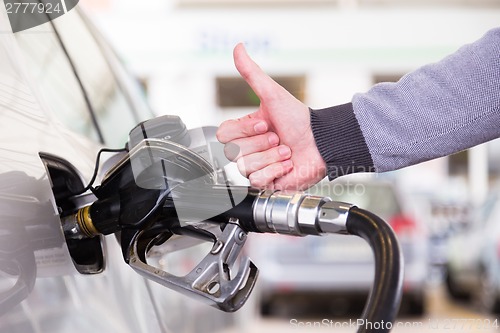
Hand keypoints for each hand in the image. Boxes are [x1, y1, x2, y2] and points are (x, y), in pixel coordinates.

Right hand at [216, 43, 325, 189]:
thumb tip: (238, 47)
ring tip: (286, 151)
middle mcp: (248, 149)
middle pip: (233, 152)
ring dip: (271, 157)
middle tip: (278, 138)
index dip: (244, 130)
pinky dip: (275, 171)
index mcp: (245, 130)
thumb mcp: (272, 94)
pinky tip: (287, 165)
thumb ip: (252, 73)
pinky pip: (257, 180)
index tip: (264, 123)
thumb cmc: (298, 119)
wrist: (321, 142)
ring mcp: (256, 166)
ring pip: (245, 167)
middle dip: (261, 143)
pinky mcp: (266, 182)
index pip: (223, 134)